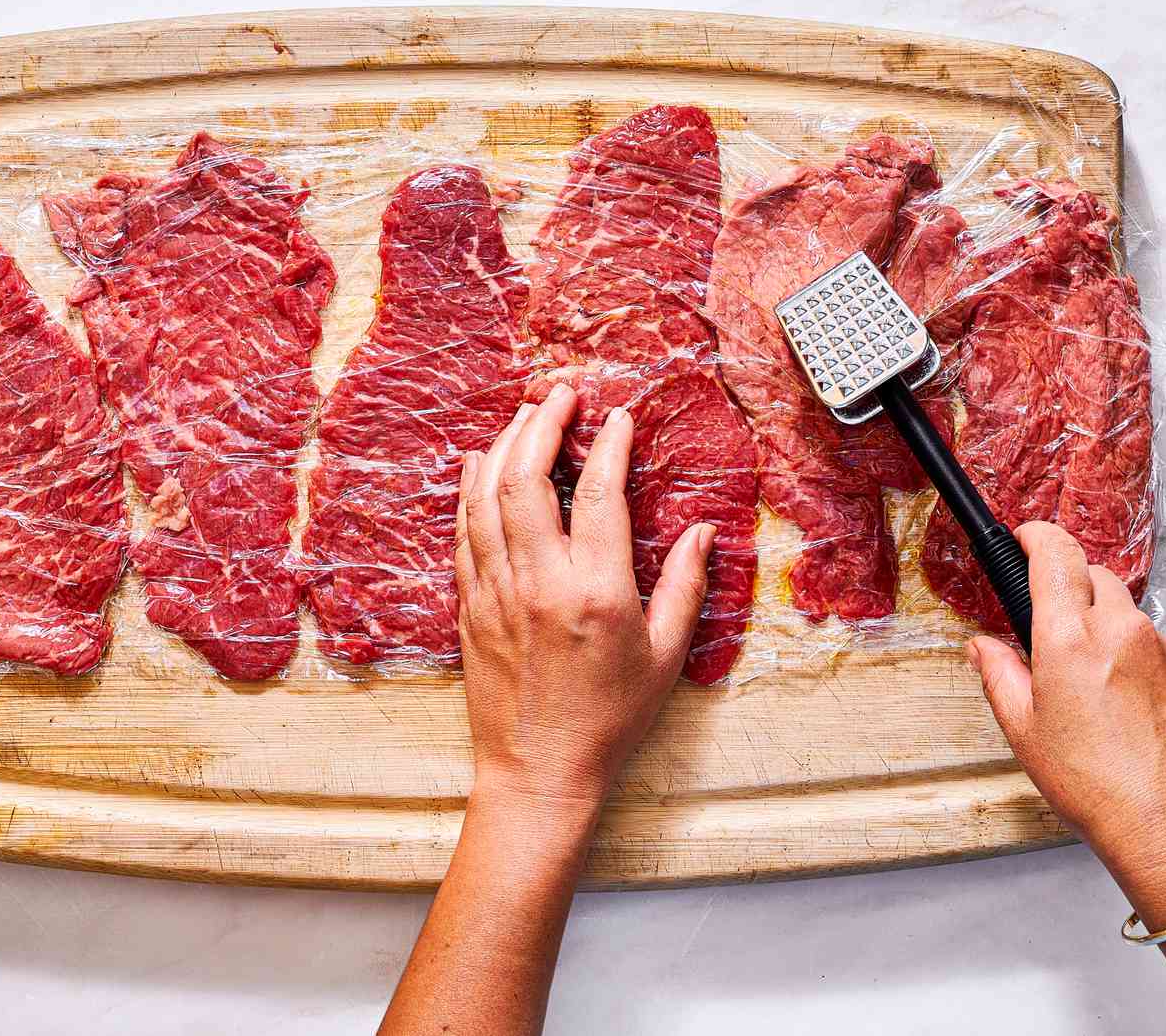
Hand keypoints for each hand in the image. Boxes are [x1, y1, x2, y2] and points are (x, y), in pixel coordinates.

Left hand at [455, 382, 715, 813]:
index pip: (599, 493)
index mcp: (595, 591)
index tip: (617, 415)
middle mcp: (538, 581)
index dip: (608, 444)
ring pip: (485, 497)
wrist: (539, 771)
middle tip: (558, 394)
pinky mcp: (469, 605)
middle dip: (541, 423)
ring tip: (523, 415)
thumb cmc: (610, 719)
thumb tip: (702, 530)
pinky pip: (463, 531)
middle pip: (526, 478)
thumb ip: (684, 585)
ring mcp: (495, 591)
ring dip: (502, 446)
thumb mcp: (666, 655)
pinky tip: (479, 465)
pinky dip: (470, 490)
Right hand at [967, 521, 1165, 923]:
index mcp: (1069, 641)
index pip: (1055, 555)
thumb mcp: (1023, 731)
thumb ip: (999, 675)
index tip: (1029, 536)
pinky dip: (1143, 663)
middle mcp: (1122, 633)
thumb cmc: (1098, 787)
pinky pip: (1163, 648)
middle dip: (1073, 592)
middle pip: (1095, 578)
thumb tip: (985, 647)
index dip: (1037, 536)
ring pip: (1130, 615)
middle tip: (1058, 633)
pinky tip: (1133, 707)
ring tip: (1100, 690)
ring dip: (1110, 633)